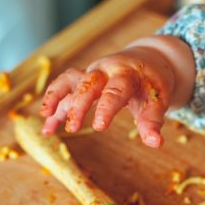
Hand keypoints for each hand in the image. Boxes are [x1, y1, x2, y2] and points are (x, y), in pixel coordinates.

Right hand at [40, 35, 194, 147]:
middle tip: (72, 128)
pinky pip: (64, 87)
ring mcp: (92, 73)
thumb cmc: (151, 84)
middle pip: (88, 84)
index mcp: (127, 74)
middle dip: (78, 105)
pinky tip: (47, 124)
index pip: (115, 91)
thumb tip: (156, 143)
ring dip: (56, 98)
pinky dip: (54, 102)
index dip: (106, 108)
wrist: (146, 61)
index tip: (99, 127)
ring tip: (46, 119)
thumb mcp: (158, 100)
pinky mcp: (83, 79)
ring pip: (70, 81)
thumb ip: (153, 121)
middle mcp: (105, 71)